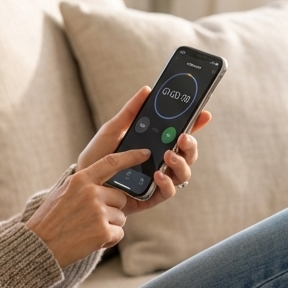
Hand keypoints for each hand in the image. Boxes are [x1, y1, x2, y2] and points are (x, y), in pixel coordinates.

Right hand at [25, 147, 151, 266]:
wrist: (39, 247)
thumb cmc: (49, 220)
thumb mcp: (63, 192)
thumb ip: (83, 184)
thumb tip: (104, 180)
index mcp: (81, 180)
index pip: (112, 162)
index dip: (131, 156)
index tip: (145, 153)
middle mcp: (91, 193)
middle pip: (120, 198)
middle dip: (111, 209)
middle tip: (89, 219)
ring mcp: (98, 212)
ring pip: (120, 217)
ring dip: (108, 226)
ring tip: (85, 230)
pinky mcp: (102, 232)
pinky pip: (118, 233)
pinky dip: (108, 239)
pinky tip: (89, 240)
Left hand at [77, 87, 210, 215]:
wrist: (83, 183)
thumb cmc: (98, 156)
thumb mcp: (113, 130)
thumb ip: (130, 112)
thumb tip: (147, 89)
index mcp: (156, 144)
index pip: (181, 134)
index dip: (196, 124)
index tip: (204, 114)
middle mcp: (161, 162)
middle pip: (188, 154)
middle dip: (191, 144)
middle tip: (183, 137)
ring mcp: (159, 180)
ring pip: (183, 173)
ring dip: (181, 163)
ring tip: (168, 155)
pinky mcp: (151, 197)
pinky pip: (168, 192)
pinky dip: (167, 183)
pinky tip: (157, 174)